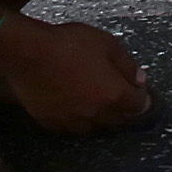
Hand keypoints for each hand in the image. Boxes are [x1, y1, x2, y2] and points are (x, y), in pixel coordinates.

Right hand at [0, 17, 151, 134]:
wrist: (29, 53)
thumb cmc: (71, 44)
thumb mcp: (108, 44)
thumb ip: (127, 65)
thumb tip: (139, 79)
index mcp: (113, 95)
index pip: (138, 106)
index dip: (142, 97)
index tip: (139, 90)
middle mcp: (94, 114)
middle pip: (118, 120)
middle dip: (124, 109)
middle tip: (122, 95)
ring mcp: (70, 120)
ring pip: (94, 127)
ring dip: (101, 117)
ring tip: (99, 102)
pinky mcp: (50, 122)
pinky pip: (70, 127)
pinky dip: (78, 120)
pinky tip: (76, 108)